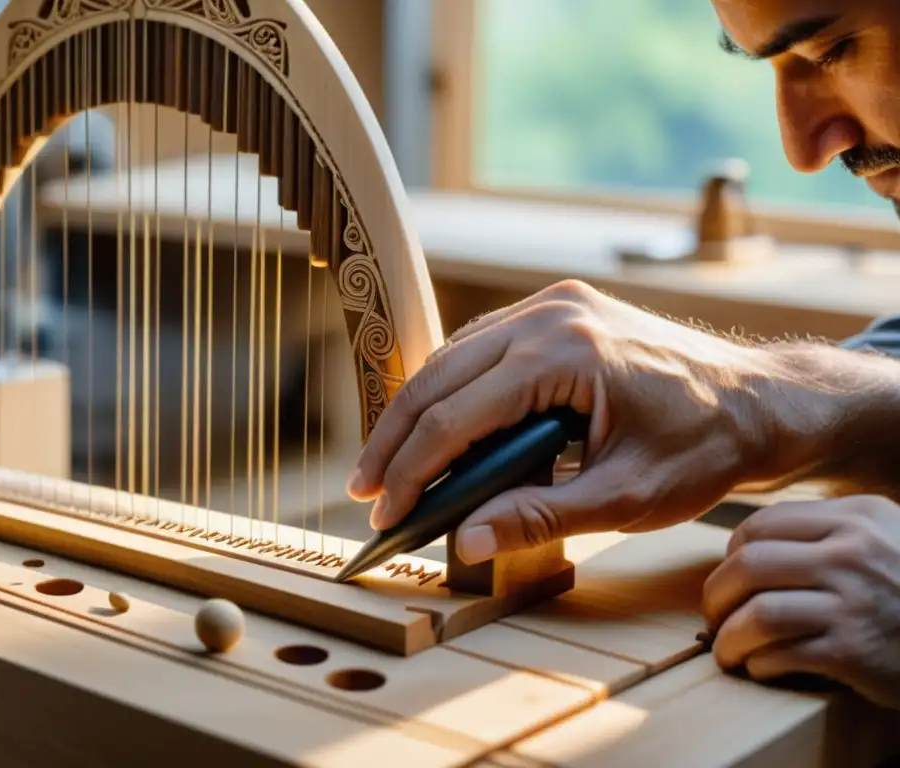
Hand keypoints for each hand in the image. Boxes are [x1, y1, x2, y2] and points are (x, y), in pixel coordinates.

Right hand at [346, 279, 781, 563]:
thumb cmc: (703, 447)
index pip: (459, 415)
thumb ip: (540, 518)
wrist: (758, 400)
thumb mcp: (625, 497)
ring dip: (416, 410)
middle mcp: (550, 313)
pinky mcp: (556, 309)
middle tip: (366, 490)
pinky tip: (432, 424)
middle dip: (395, 438)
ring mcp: (552, 303)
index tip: (385, 511)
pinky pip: (480, 345)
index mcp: (566, 353)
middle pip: (439, 376)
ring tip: (388, 463)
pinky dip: (449, 387)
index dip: (413, 469)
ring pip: (451, 355)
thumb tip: (465, 543)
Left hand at [703, 496, 899, 709]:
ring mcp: (855, 603)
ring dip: (729, 637)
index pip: (761, 526)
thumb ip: (830, 526)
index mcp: (856, 518)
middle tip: (714, 615)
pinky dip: (760, 664)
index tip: (730, 576)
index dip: (732, 553)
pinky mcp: (856, 652)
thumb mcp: (886, 535)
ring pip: (757, 614)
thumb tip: (750, 538)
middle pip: (749, 566)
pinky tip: (761, 668)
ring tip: (727, 650)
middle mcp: (853, 554)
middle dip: (717, 595)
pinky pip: (782, 654)